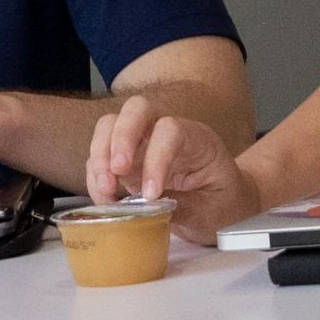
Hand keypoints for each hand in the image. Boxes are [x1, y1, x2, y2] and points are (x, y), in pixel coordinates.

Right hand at [87, 94, 255, 241]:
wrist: (224, 204)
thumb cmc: (224, 202)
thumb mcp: (215, 209)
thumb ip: (184, 206)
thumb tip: (151, 206)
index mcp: (197, 138)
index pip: (170, 130)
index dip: (156, 157)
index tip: (151, 193)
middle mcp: (166, 132)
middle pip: (136, 110)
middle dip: (120, 138)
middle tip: (116, 172)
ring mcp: (142, 144)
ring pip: (110, 127)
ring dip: (100, 156)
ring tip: (106, 190)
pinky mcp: (126, 161)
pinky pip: (101, 157)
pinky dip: (95, 176)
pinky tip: (104, 199)